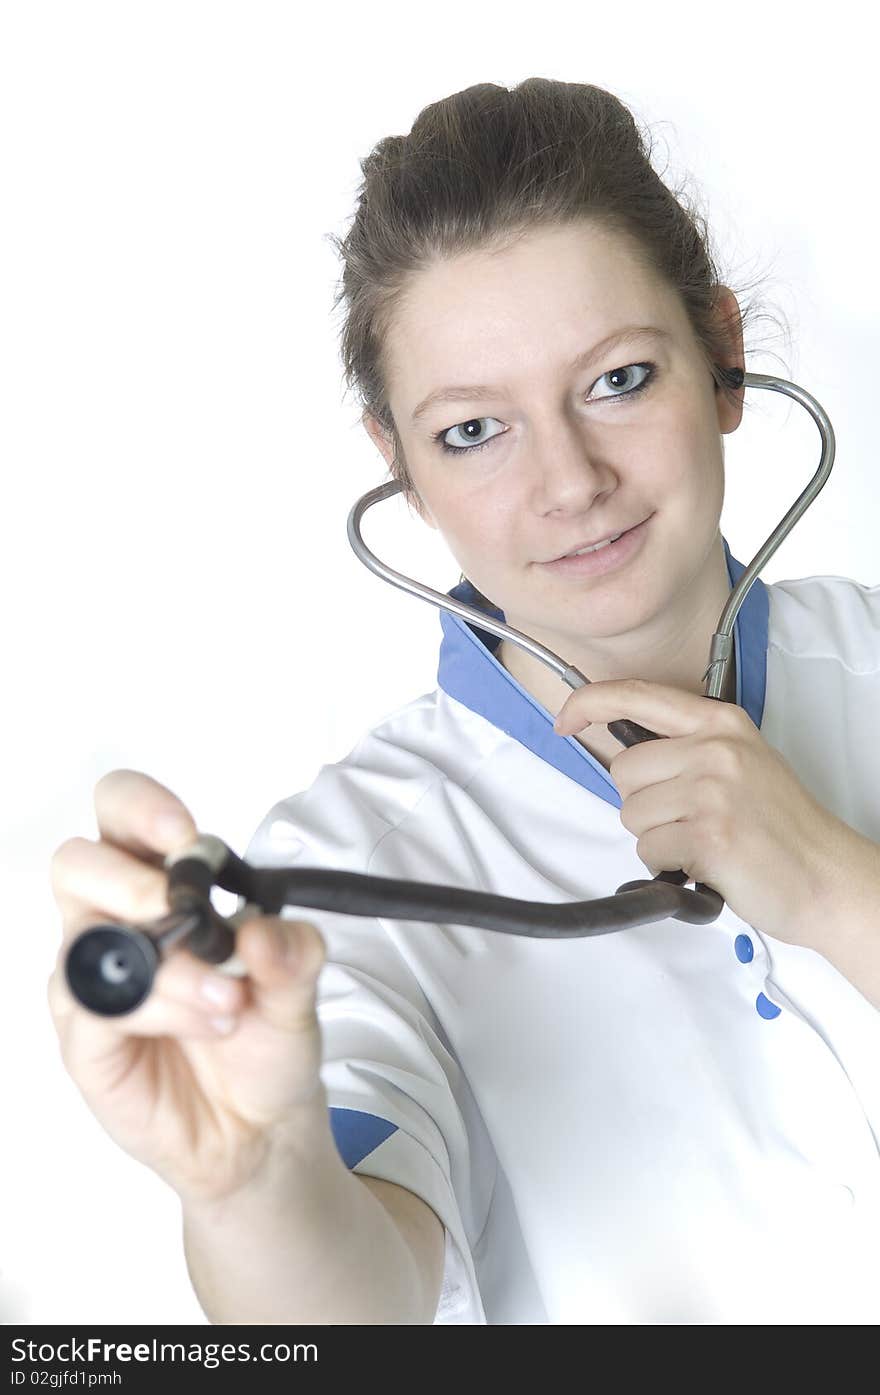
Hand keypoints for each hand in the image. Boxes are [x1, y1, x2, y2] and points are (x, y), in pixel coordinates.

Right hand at [48, 770, 326, 1204]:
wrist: (261, 1126)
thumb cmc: (266, 1037)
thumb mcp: (301, 988)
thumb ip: (293, 952)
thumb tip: (264, 930)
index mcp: (158, 882)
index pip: (119, 813)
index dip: (139, 807)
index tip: (184, 835)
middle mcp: (115, 921)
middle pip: (76, 862)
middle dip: (130, 880)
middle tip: (186, 912)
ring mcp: (95, 981)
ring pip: (89, 939)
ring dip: (168, 965)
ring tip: (230, 1001)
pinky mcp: (87, 1040)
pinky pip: (98, 1008)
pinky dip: (160, 1010)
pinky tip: (207, 1022)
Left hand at [554, 679, 839, 944]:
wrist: (824, 876)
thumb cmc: (779, 828)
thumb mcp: (742, 762)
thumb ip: (688, 748)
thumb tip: (626, 754)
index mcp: (720, 723)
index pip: (637, 695)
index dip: (590, 703)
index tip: (566, 719)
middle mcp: (715, 748)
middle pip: (623, 771)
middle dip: (644, 805)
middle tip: (690, 820)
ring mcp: (712, 790)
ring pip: (631, 814)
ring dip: (658, 839)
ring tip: (703, 842)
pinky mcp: (708, 834)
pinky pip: (648, 850)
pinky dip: (669, 866)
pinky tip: (707, 863)